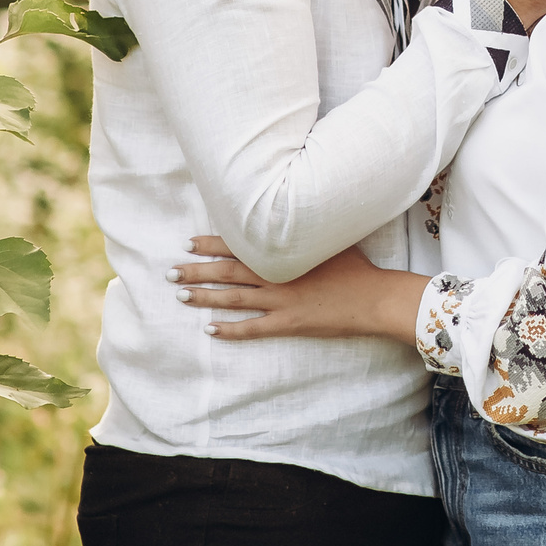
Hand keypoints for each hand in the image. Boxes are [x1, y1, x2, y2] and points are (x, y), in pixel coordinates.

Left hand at [172, 237, 426, 341]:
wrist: (375, 297)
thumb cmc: (357, 266)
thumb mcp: (329, 240)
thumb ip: (304, 232)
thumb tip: (290, 215)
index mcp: (284, 252)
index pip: (238, 245)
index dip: (210, 245)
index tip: (187, 244)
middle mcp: (277, 275)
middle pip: (227, 272)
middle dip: (196, 272)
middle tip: (170, 273)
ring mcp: (281, 301)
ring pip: (233, 299)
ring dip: (205, 298)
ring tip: (181, 297)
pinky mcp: (289, 323)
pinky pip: (253, 329)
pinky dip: (230, 330)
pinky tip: (210, 330)